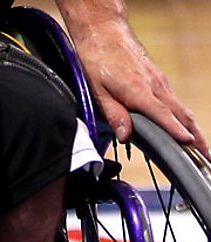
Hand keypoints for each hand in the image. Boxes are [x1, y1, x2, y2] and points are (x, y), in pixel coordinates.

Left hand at [71, 21, 208, 157]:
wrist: (104, 33)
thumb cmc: (97, 59)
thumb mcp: (96, 90)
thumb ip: (113, 113)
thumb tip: (125, 135)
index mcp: (138, 91)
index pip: (162, 115)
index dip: (175, 131)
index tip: (188, 143)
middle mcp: (155, 86)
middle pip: (181, 114)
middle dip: (195, 136)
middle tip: (206, 155)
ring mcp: (159, 82)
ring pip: (181, 108)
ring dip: (193, 128)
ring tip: (201, 147)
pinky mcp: (158, 80)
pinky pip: (174, 102)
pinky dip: (183, 117)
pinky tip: (185, 128)